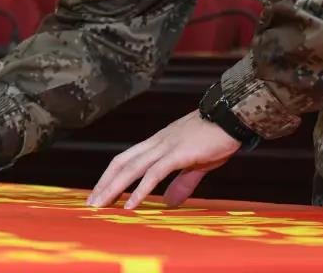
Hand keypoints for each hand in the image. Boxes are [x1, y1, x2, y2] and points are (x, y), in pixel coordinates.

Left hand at [87, 110, 240, 209]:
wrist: (232, 117)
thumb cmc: (216, 138)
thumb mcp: (196, 163)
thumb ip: (182, 182)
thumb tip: (169, 202)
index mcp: (158, 143)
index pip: (125, 159)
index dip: (109, 176)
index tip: (99, 193)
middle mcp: (156, 143)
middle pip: (121, 163)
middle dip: (104, 184)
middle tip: (90, 205)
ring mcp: (166, 147)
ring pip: (132, 168)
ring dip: (114, 188)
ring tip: (100, 206)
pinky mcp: (179, 154)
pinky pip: (154, 173)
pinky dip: (140, 190)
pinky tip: (131, 205)